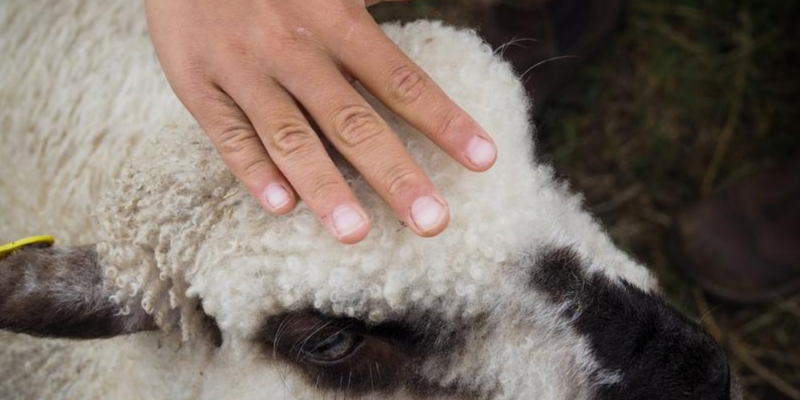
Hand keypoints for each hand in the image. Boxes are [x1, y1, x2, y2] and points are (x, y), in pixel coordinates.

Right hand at [145, 0, 496, 243]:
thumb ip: (379, 1)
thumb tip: (432, 18)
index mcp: (336, 20)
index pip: (401, 81)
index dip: (445, 122)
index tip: (483, 160)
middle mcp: (295, 50)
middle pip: (352, 120)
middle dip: (395, 175)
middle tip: (432, 224)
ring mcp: (243, 69)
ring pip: (289, 136)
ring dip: (324, 187)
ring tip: (356, 234)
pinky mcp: (197, 84)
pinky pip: (227, 134)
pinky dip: (251, 170)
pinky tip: (281, 207)